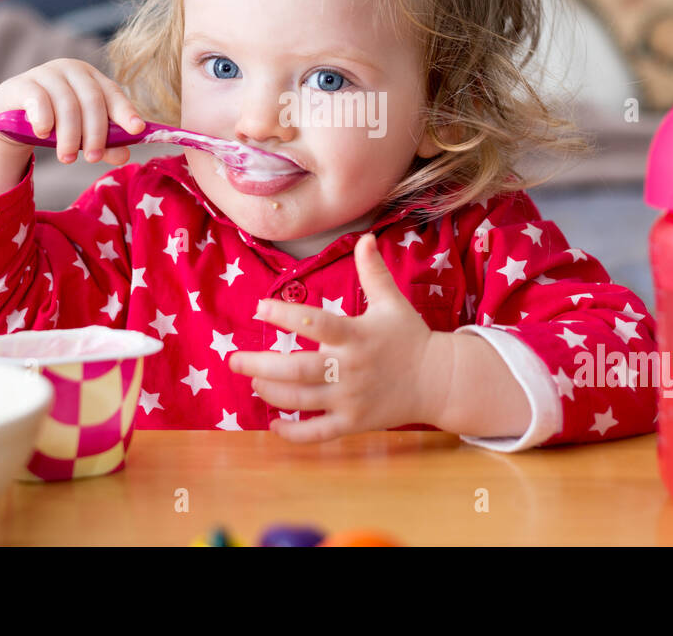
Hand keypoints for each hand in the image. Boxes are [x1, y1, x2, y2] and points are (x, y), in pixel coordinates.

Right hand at [0, 58, 144, 165]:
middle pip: (92, 100)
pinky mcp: (22, 83)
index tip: (136, 130)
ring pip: (67, 104)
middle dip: (96, 133)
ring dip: (70, 135)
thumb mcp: (81, 134)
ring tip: (67, 158)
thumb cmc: (55, 123)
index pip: (113, 93)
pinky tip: (44, 134)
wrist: (9, 119)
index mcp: (92, 78)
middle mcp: (72, 70)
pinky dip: (45, 119)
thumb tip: (124, 156)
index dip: (125, 111)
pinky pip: (38, 99)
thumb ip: (104, 144)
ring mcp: (46, 74)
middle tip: (93, 159)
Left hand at [229, 232, 451, 441]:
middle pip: (298, 370)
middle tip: (233, 360)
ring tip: (254, 381)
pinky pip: (318, 433)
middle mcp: (350, 369)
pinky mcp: (354, 423)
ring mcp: (351, 399)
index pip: (315, 323)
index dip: (285, 314)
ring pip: (302, 401)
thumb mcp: (392, 302)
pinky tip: (273, 426)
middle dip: (261, 365)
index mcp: (356, 336)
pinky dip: (293, 434)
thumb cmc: (409, 338)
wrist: (439, 381)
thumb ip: (373, 273)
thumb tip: (366, 238)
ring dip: (272, 393)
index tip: (259, 307)